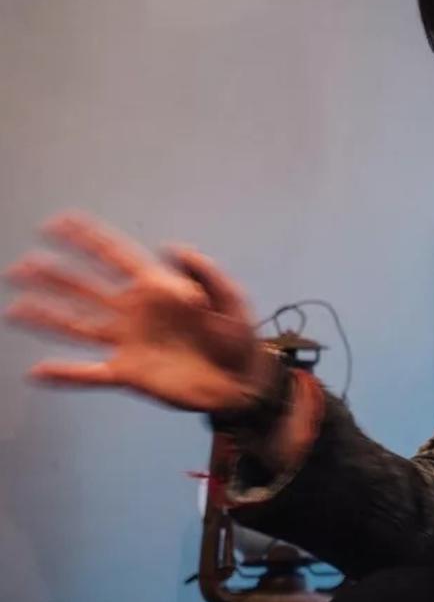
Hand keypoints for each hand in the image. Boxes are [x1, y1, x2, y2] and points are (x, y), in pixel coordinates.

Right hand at [4, 211, 274, 413]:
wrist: (242, 379)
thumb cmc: (239, 335)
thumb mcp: (230, 297)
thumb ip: (203, 273)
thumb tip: (171, 247)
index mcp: (158, 288)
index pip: (116, 258)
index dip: (89, 239)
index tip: (59, 222)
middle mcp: (136, 312)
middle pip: (87, 290)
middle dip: (55, 277)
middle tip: (21, 265)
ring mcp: (130, 342)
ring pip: (80, 326)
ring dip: (48, 318)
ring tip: (15, 308)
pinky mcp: (130, 373)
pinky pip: (91, 373)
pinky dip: (66, 374)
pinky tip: (38, 372)